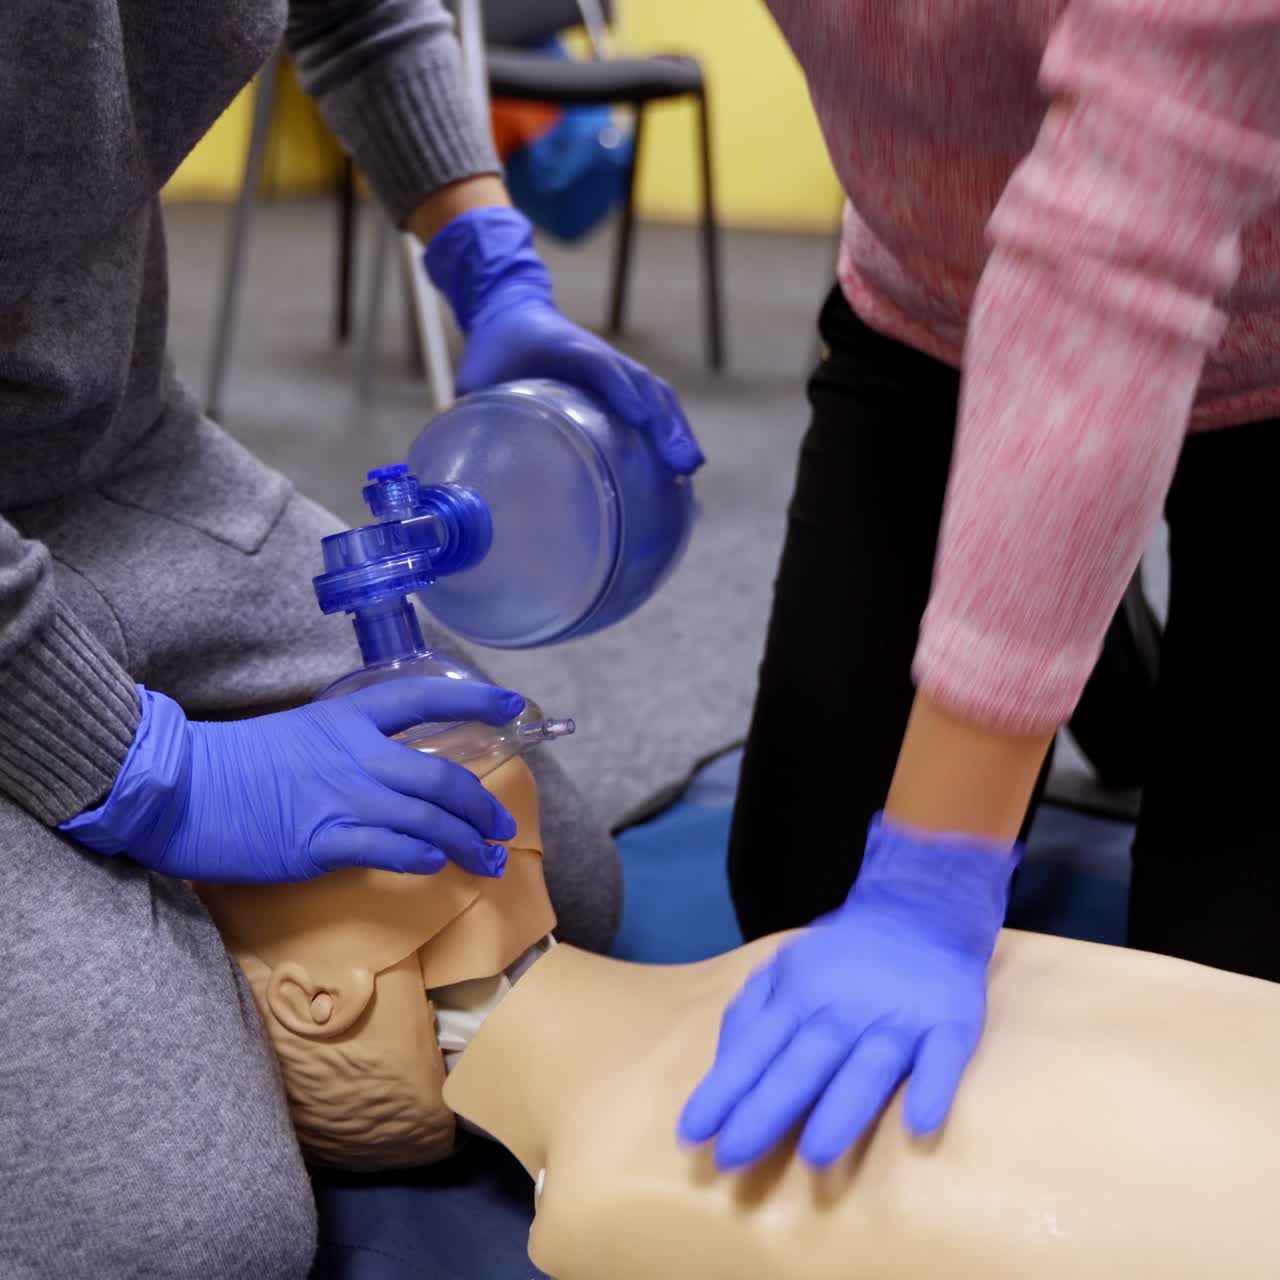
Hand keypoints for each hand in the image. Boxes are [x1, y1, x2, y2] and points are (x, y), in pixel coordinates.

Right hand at [60, 678, 526, 883]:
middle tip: (502, 824)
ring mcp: (341, 797)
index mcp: (348, 716)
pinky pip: (387, 848)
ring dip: (464, 841)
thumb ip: (353, 744)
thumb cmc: (240, 762)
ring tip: (487, 859)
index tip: (513, 708)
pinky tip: (436, 867)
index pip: (423, 698)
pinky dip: (419, 857)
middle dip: (480, 802)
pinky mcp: (321, 842)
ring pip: (425, 817)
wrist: (182, 787)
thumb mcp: (304, 732)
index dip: (473, 702)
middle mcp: (355, 753)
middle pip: (439, 774)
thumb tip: (400, 767)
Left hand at [425, 206, 702, 474]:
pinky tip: (682, 467)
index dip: (619, 388)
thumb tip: (452, 465)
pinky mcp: (620, 383)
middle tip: (679, 462)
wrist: (512, 311)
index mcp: (561, 347)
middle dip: (665, 422)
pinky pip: (654, 403)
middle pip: (642, 383)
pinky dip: (671, 430)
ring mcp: (613, 369)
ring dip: (676, 430)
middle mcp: (596, 356)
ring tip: (689, 469)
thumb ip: (466, 408)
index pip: (597, 363)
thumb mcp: (474, 374)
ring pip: (656, 395)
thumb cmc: (493, 348)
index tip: (638, 417)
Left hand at [678, 814, 1019, 1168]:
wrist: (918, 912)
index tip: (692, 1135)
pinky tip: (918, 1125)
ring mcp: (897, 1019)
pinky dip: (932, 1089)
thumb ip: (750, 1014)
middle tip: (732, 1158)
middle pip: (802, 1064)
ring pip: (868, 1068)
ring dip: (842, 1110)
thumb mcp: (782, 970)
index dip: (723, 1091)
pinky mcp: (948, 1025)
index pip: (753, 1051)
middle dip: (766, 1110)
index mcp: (798, 998)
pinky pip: (942, 1061)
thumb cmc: (840, 959)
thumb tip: (721, 1067)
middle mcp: (843, 1011)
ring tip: (816, 1157)